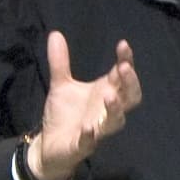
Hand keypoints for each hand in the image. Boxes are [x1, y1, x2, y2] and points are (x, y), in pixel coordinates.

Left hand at [22, 32, 142, 179]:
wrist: (49, 146)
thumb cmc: (63, 115)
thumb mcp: (61, 84)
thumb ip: (60, 61)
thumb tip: (55, 33)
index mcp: (106, 93)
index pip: (122, 76)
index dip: (126, 61)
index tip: (123, 45)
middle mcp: (106, 111)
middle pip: (130, 98)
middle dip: (131, 84)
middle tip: (124, 68)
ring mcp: (98, 130)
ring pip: (116, 122)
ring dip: (115, 109)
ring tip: (110, 95)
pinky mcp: (82, 146)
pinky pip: (90, 142)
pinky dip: (91, 136)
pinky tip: (89, 128)